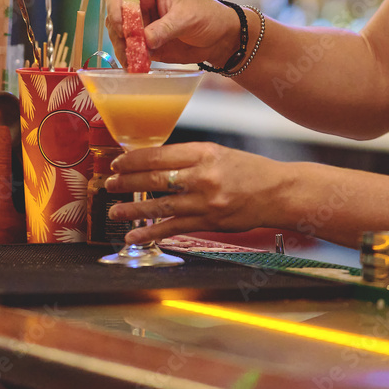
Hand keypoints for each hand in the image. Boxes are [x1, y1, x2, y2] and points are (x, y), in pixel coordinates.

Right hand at [104, 0, 239, 67]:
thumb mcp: (186, 18)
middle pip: (114, 16)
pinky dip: (129, 58)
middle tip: (130, 47)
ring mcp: (141, 24)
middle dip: (118, 33)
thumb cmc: (207, 15)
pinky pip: (129, 50)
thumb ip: (164, 28)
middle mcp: (140, 4)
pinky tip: (137, 65)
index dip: (114, 8)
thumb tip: (144, 41)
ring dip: (122, 48)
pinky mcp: (145, 42)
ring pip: (118, 35)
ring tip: (134, 60)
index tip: (122, 26)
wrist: (220, 37)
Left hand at [104, 141, 286, 243]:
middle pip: (155, 178)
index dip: (134, 160)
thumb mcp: (219, 153)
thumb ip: (190, 158)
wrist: (279, 192)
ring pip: (160, 205)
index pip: (160, 154)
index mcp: (204, 152)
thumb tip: (155, 165)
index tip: (118, 163)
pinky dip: (150, 233)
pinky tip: (134, 235)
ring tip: (114, 211)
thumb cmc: (250, 171)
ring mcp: (205, 201)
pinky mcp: (209, 222)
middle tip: (110, 184)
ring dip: (133, 209)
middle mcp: (203, 176)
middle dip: (127, 182)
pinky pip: (173, 228)